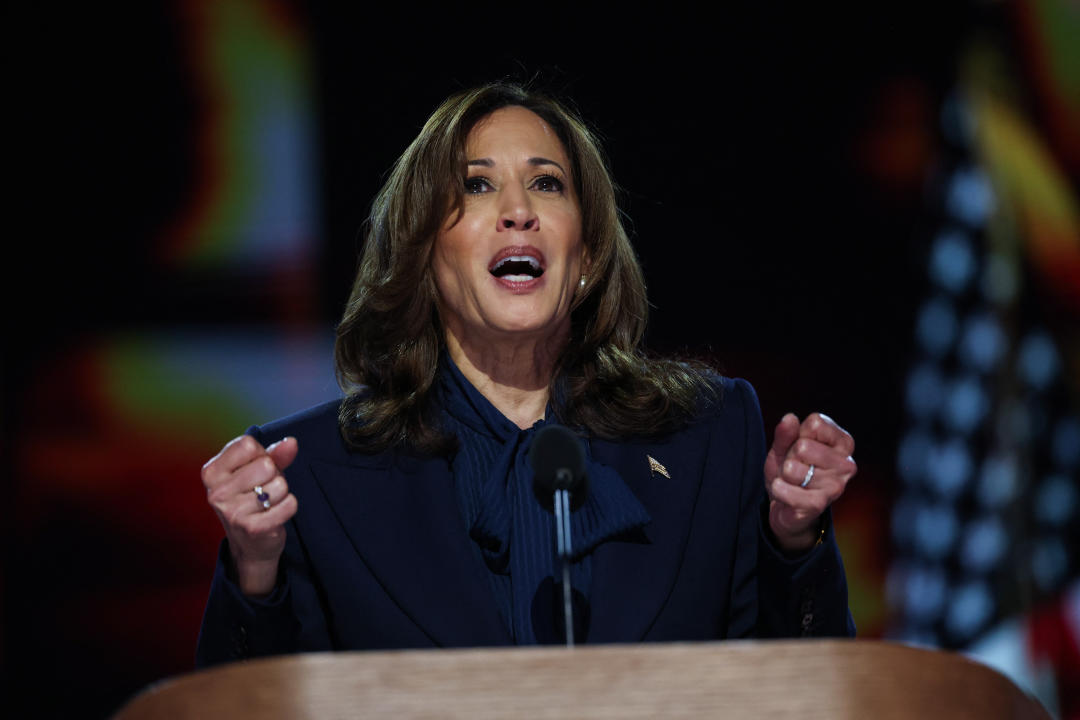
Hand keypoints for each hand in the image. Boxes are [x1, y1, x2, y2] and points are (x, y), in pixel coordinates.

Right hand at [201, 435, 299, 595]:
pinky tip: (274, 514)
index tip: (254, 469)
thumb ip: (275, 453)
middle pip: (266, 465)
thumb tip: (292, 443)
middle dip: (274, 474)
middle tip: (263, 488)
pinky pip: (289, 504)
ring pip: (280, 485)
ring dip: (281, 492)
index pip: (248, 445)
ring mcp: (233, 512)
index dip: (261, 454)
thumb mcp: (258, 471)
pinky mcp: (253, 529)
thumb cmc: (252, 497)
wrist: (250, 543)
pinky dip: (289, 506)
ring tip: (268, 502)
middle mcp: (217, 492)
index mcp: (212, 472)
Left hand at [763, 412, 855, 552]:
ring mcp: (836, 486)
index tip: (801, 449)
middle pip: (803, 445)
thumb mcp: (783, 446)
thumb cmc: (790, 469)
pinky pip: (787, 489)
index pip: (815, 423)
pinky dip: (779, 489)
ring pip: (793, 468)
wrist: (784, 506)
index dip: (798, 435)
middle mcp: (846, 464)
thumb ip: (785, 433)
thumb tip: (790, 418)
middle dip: (790, 457)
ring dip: (784, 475)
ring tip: (793, 482)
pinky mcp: (820, 504)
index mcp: (843, 443)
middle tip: (795, 468)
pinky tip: (785, 493)